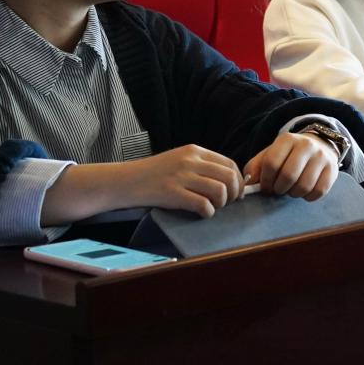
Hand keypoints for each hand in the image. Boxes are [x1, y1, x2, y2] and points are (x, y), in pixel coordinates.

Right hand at [120, 144, 243, 217]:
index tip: (236, 193)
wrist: (125, 180)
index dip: (238, 180)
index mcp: (194, 151)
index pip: (229, 164)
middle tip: (226, 203)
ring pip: (220, 190)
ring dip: (221, 203)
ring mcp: (181, 176)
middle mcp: (190, 161)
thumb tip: (229, 180)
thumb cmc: (154, 174)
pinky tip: (202, 213)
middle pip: (229, 177)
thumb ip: (201, 166)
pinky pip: (203, 204)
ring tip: (212, 207)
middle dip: (233, 194)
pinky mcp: (172, 193)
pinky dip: (208, 212)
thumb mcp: (179, 160)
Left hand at [244, 132, 338, 201]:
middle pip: (288, 176)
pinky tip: (304, 191)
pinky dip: (308, 197)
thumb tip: (248, 184)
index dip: (266, 180)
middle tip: (278, 189)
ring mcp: (321, 157)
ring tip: (291, 189)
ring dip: (293, 193)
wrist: (318, 146)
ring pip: (303, 186)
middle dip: (279, 189)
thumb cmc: (288, 155)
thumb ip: (255, 168)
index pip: (271, 163)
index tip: (266, 187)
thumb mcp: (269, 154)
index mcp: (287, 139)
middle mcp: (306, 145)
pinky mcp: (332, 170)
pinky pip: (318, 192)